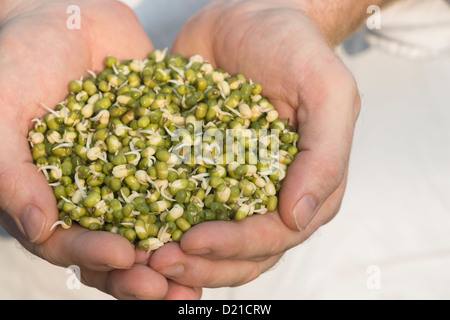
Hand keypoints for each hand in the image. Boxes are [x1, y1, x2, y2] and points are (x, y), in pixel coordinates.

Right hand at [0, 0, 199, 298]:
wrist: (63, 17)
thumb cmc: (19, 60)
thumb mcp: (0, 111)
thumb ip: (12, 170)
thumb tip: (37, 225)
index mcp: (53, 196)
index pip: (71, 243)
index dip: (96, 256)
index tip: (125, 257)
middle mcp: (96, 193)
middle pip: (119, 246)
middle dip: (143, 271)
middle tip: (171, 288)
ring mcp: (132, 172)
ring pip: (155, 222)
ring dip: (178, 249)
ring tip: (203, 271)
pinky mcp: (161, 148)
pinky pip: (182, 178)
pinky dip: (202, 199)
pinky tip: (226, 214)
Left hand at [148, 0, 360, 287]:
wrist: (247, 16)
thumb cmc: (292, 46)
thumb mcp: (326, 88)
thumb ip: (325, 153)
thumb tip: (299, 217)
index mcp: (309, 183)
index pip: (278, 233)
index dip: (238, 245)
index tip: (194, 240)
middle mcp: (274, 194)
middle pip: (245, 251)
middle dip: (204, 262)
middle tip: (160, 261)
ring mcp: (237, 186)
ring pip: (215, 243)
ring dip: (182, 258)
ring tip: (144, 256)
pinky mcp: (203, 170)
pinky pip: (184, 207)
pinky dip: (162, 225)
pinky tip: (136, 229)